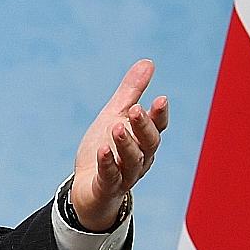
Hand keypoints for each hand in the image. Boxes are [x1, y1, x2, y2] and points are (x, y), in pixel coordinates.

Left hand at [70, 59, 169, 231]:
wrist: (88, 188)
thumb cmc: (105, 148)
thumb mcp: (115, 116)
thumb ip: (131, 92)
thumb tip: (148, 62)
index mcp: (144, 139)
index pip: (157, 126)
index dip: (160, 114)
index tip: (161, 98)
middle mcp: (141, 158)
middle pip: (149, 143)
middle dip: (143, 126)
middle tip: (135, 109)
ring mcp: (125, 174)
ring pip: (132, 161)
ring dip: (125, 144)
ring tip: (116, 128)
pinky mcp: (107, 187)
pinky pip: (110, 176)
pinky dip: (107, 164)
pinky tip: (102, 151)